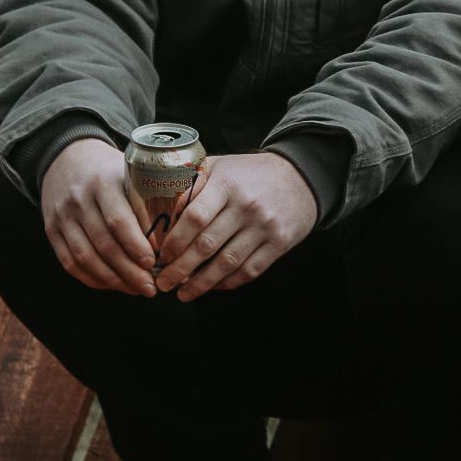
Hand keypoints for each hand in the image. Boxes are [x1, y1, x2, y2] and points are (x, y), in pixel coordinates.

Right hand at [40, 137, 157, 295]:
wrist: (67, 158)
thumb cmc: (110, 170)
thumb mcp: (129, 171)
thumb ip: (149, 197)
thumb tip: (179, 234)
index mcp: (103, 181)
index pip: (118, 219)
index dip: (135, 245)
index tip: (154, 263)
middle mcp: (79, 199)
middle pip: (103, 244)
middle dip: (129, 271)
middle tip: (151, 287)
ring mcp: (62, 216)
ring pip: (85, 258)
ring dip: (112, 280)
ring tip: (136, 290)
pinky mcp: (51, 230)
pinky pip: (69, 262)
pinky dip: (92, 279)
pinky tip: (113, 285)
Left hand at [155, 152, 316, 300]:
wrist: (300, 177)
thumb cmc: (250, 173)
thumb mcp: (220, 166)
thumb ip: (192, 182)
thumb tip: (160, 209)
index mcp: (227, 184)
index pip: (195, 217)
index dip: (176, 240)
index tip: (161, 255)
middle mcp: (247, 206)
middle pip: (207, 245)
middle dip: (180, 269)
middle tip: (164, 282)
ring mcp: (265, 226)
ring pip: (227, 263)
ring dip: (201, 283)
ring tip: (183, 293)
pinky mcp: (279, 243)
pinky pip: (250, 270)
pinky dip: (228, 283)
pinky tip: (212, 286)